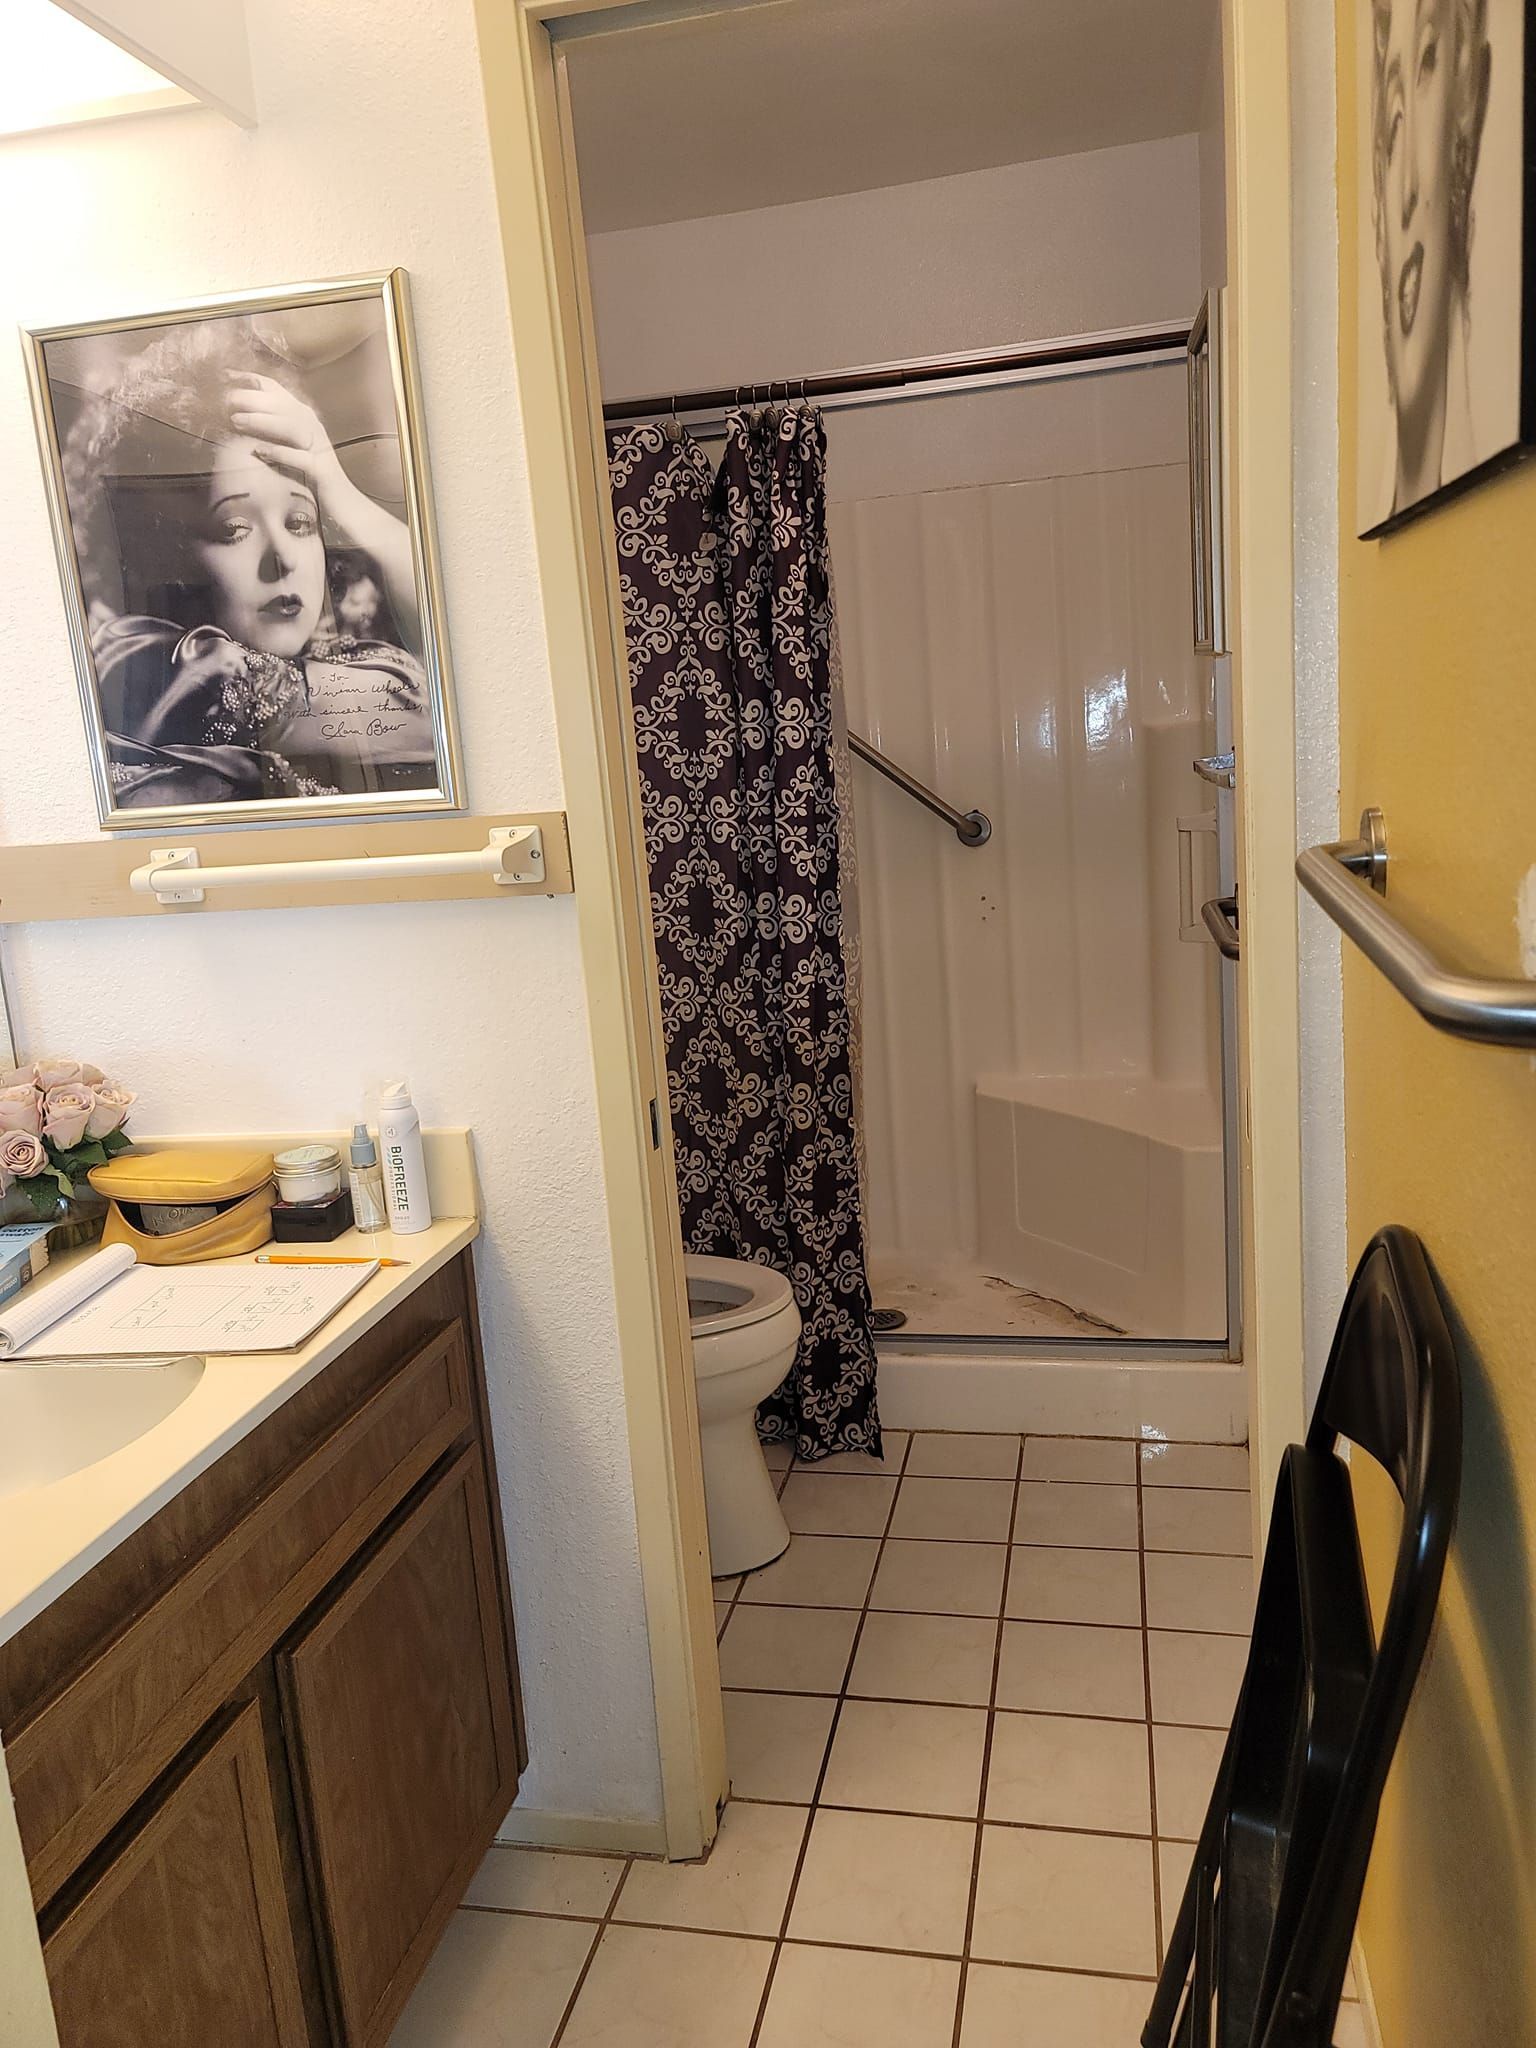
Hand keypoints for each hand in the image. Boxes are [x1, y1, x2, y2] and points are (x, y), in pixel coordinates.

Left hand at [226, 374, 345, 493]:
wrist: (344, 504)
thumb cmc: (312, 478)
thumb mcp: (289, 448)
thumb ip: (271, 432)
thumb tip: (236, 420)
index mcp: (304, 418)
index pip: (277, 391)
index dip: (251, 380)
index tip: (226, 375)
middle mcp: (313, 427)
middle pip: (282, 404)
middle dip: (253, 398)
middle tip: (227, 400)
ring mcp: (320, 448)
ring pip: (291, 426)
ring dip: (262, 421)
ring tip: (237, 421)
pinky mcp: (322, 471)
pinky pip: (302, 458)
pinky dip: (280, 452)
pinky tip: (260, 451)